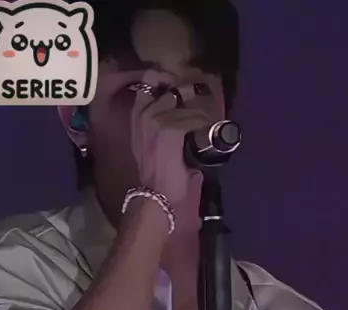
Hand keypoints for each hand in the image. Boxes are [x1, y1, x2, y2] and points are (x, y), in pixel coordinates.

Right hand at [130, 84, 212, 205]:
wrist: (155, 194)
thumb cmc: (156, 174)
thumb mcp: (150, 143)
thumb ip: (162, 125)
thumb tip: (185, 116)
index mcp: (136, 115)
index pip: (150, 79)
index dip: (168, 77)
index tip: (183, 86)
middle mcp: (144, 113)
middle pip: (173, 88)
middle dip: (191, 94)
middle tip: (203, 105)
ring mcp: (157, 120)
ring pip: (187, 105)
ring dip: (202, 113)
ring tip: (210, 123)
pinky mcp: (172, 129)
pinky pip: (195, 119)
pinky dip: (206, 125)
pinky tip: (210, 131)